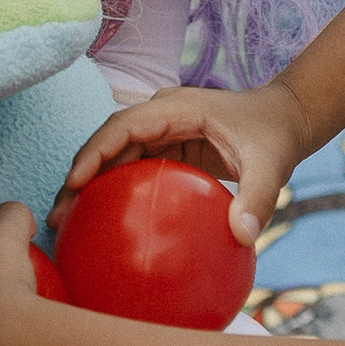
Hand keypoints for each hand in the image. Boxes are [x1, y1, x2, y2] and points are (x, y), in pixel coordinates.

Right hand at [56, 79, 308, 249]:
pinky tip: (101, 223)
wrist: (285, 121)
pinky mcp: (165, 149)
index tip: (75, 183)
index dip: (96, 151)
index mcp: (178, 109)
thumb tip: (243, 236)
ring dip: (89, 185)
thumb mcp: (271, 168)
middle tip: (59, 217)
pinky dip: (112, 191)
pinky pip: (130, 168)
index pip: (124, 126)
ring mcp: (160, 131)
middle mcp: (161, 115)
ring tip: (67, 224)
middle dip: (79, 175)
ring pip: (113, 155)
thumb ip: (258, 199)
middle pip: (107, 141)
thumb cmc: (275, 137)